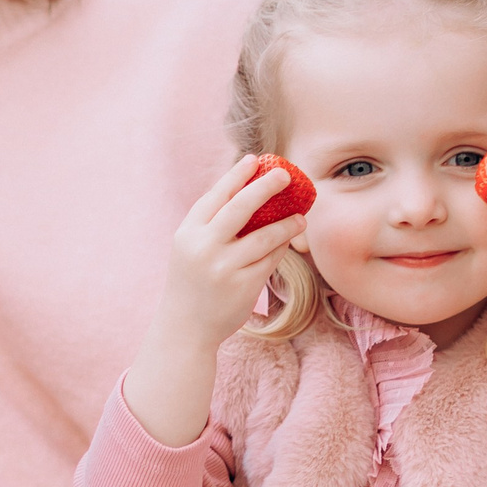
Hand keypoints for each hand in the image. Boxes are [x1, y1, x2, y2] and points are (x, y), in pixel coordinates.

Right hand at [163, 157, 308, 345]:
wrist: (185, 327)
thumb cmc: (192, 281)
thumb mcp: (190, 248)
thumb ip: (211, 225)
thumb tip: (248, 194)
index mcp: (188, 232)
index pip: (215, 196)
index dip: (236, 176)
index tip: (255, 160)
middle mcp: (204, 247)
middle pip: (240, 207)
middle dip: (265, 187)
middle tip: (286, 175)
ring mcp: (224, 267)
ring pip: (264, 236)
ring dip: (286, 223)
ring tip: (301, 217)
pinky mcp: (243, 285)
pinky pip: (269, 259)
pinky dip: (281, 248)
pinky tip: (289, 241)